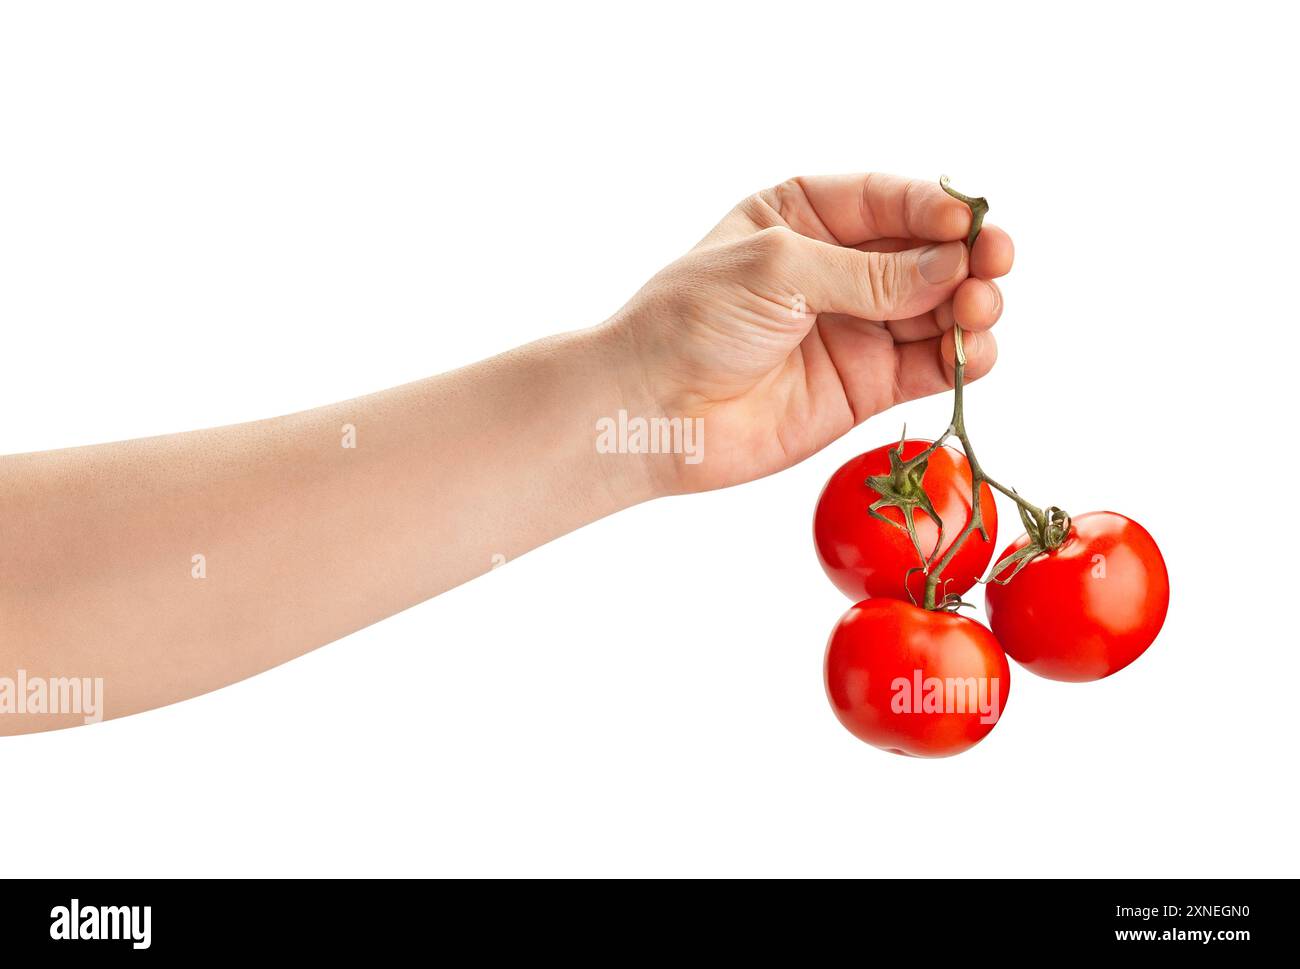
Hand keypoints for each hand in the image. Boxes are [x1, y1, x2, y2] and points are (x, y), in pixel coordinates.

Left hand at [608, 173, 1013, 494]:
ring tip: (977, 310)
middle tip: (992, 265)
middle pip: (925, 253)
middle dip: (966, 256)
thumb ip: (866, 272)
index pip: (887, 200)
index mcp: (802, 216)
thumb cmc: (689, 322)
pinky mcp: (863, 385)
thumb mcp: (776, 269)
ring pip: (937, 308)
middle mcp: (835, 269)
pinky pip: (928, 365)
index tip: (969, 222)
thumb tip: (950, 264)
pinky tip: (972, 352)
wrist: (652, 410)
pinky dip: (960, 359)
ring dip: (970, 307)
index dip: (935, 208)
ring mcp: (853, 327)